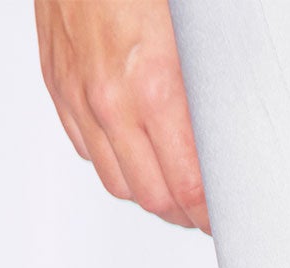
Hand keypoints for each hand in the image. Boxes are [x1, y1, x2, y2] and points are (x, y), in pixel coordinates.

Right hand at [35, 0, 207, 231]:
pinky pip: (87, 150)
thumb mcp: (195, 30)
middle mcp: (111, 99)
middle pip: (153, 196)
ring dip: (150, 193)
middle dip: (185, 214)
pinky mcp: (58, 84)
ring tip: (174, 190)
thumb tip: (230, 132)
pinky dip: (114, 162)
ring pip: (119, 182)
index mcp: (153, 85)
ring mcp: (79, 95)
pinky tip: (135, 153)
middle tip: (206, 212)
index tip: (225, 216)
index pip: (188, 185)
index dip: (210, 213)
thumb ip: (210, 84)